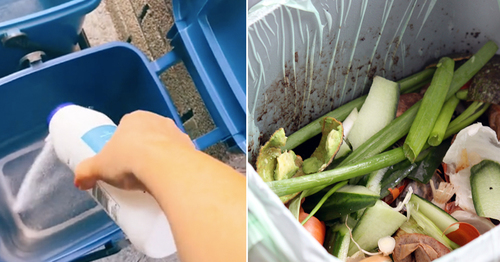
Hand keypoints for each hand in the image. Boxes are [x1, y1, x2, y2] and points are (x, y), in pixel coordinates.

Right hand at [74, 110, 194, 190]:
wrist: (165, 167)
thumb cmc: (128, 160)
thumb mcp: (99, 167)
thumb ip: (86, 172)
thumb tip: (79, 181)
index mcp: (134, 118)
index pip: (125, 129)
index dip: (121, 146)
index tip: (119, 162)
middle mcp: (157, 120)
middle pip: (147, 137)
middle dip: (142, 153)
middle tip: (134, 174)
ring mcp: (176, 133)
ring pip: (165, 147)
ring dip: (160, 160)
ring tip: (151, 181)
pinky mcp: (190, 147)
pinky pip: (180, 159)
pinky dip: (174, 168)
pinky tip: (168, 182)